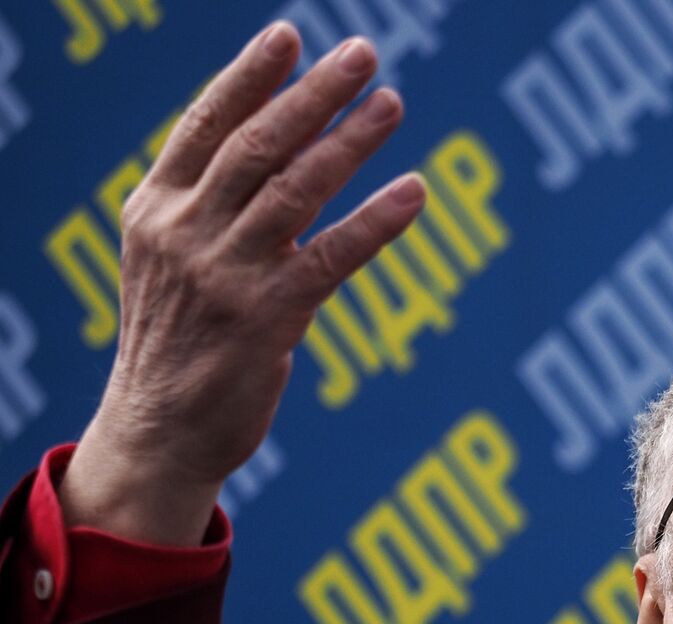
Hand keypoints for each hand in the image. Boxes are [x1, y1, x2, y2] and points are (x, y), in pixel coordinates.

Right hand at [61, 22, 424, 544]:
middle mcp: (185, 233)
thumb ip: (207, 204)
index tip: (290, 35)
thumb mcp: (169, 259)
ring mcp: (225, 275)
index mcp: (154, 209)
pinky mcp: (268, 319)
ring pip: (297, 190)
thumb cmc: (176, 338)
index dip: (250, 76)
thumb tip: (276, 142)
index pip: (204, 125)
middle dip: (313, 94)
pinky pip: (334, 256)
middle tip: (363, 53)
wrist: (159, 431)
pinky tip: (414, 192)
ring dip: (351, 142)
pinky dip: (377, 220)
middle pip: (258, 145)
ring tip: (392, 104)